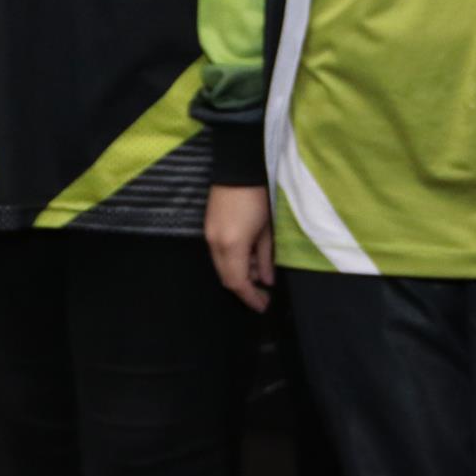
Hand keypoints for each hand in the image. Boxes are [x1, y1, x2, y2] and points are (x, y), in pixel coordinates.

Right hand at [206, 184, 274, 311]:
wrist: (237, 170)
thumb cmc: (257, 199)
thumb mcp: (266, 231)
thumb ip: (266, 258)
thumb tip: (267, 281)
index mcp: (232, 246)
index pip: (237, 282)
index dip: (250, 297)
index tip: (263, 305)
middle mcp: (215, 245)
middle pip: (227, 278)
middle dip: (245, 289)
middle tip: (263, 294)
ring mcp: (209, 237)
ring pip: (222, 267)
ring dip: (240, 274)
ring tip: (260, 270)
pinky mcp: (208, 229)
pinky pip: (219, 255)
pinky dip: (233, 262)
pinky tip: (249, 257)